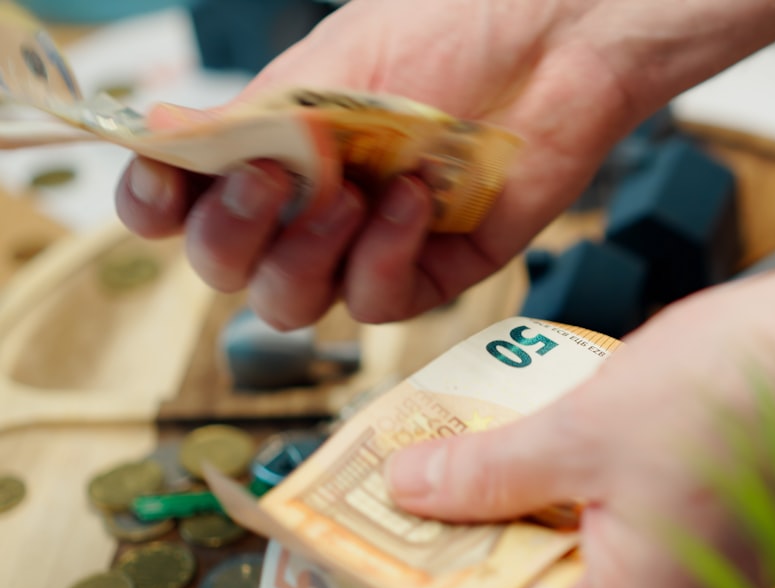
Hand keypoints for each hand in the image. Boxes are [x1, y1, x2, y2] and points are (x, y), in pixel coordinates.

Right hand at [114, 0, 639, 328]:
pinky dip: (384, 254)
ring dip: (306, 252)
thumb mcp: (332, 71)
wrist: (553, 41)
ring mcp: (370, 242)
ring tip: (351, 191)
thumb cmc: (448, 34)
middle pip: (229, 267)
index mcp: (273, 146)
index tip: (165, 185)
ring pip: (294, 303)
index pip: (184, 204)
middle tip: (272, 176)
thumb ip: (249, 122)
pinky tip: (414, 199)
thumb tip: (158, 137)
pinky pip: (379, 300)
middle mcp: (313, 203)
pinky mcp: (433, 269)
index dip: (158, 207)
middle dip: (234, 232)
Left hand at [385, 254, 774, 587]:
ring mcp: (682, 565)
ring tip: (453, 468)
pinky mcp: (690, 521)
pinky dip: (557, 494)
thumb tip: (407, 489)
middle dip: (467, 545)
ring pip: (565, 555)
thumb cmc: (732, 392)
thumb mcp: (583, 428)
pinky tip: (526, 452)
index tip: (382, 550)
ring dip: (509, 513)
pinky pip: (603, 524)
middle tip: (409, 497)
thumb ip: (487, 472)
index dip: (437, 584)